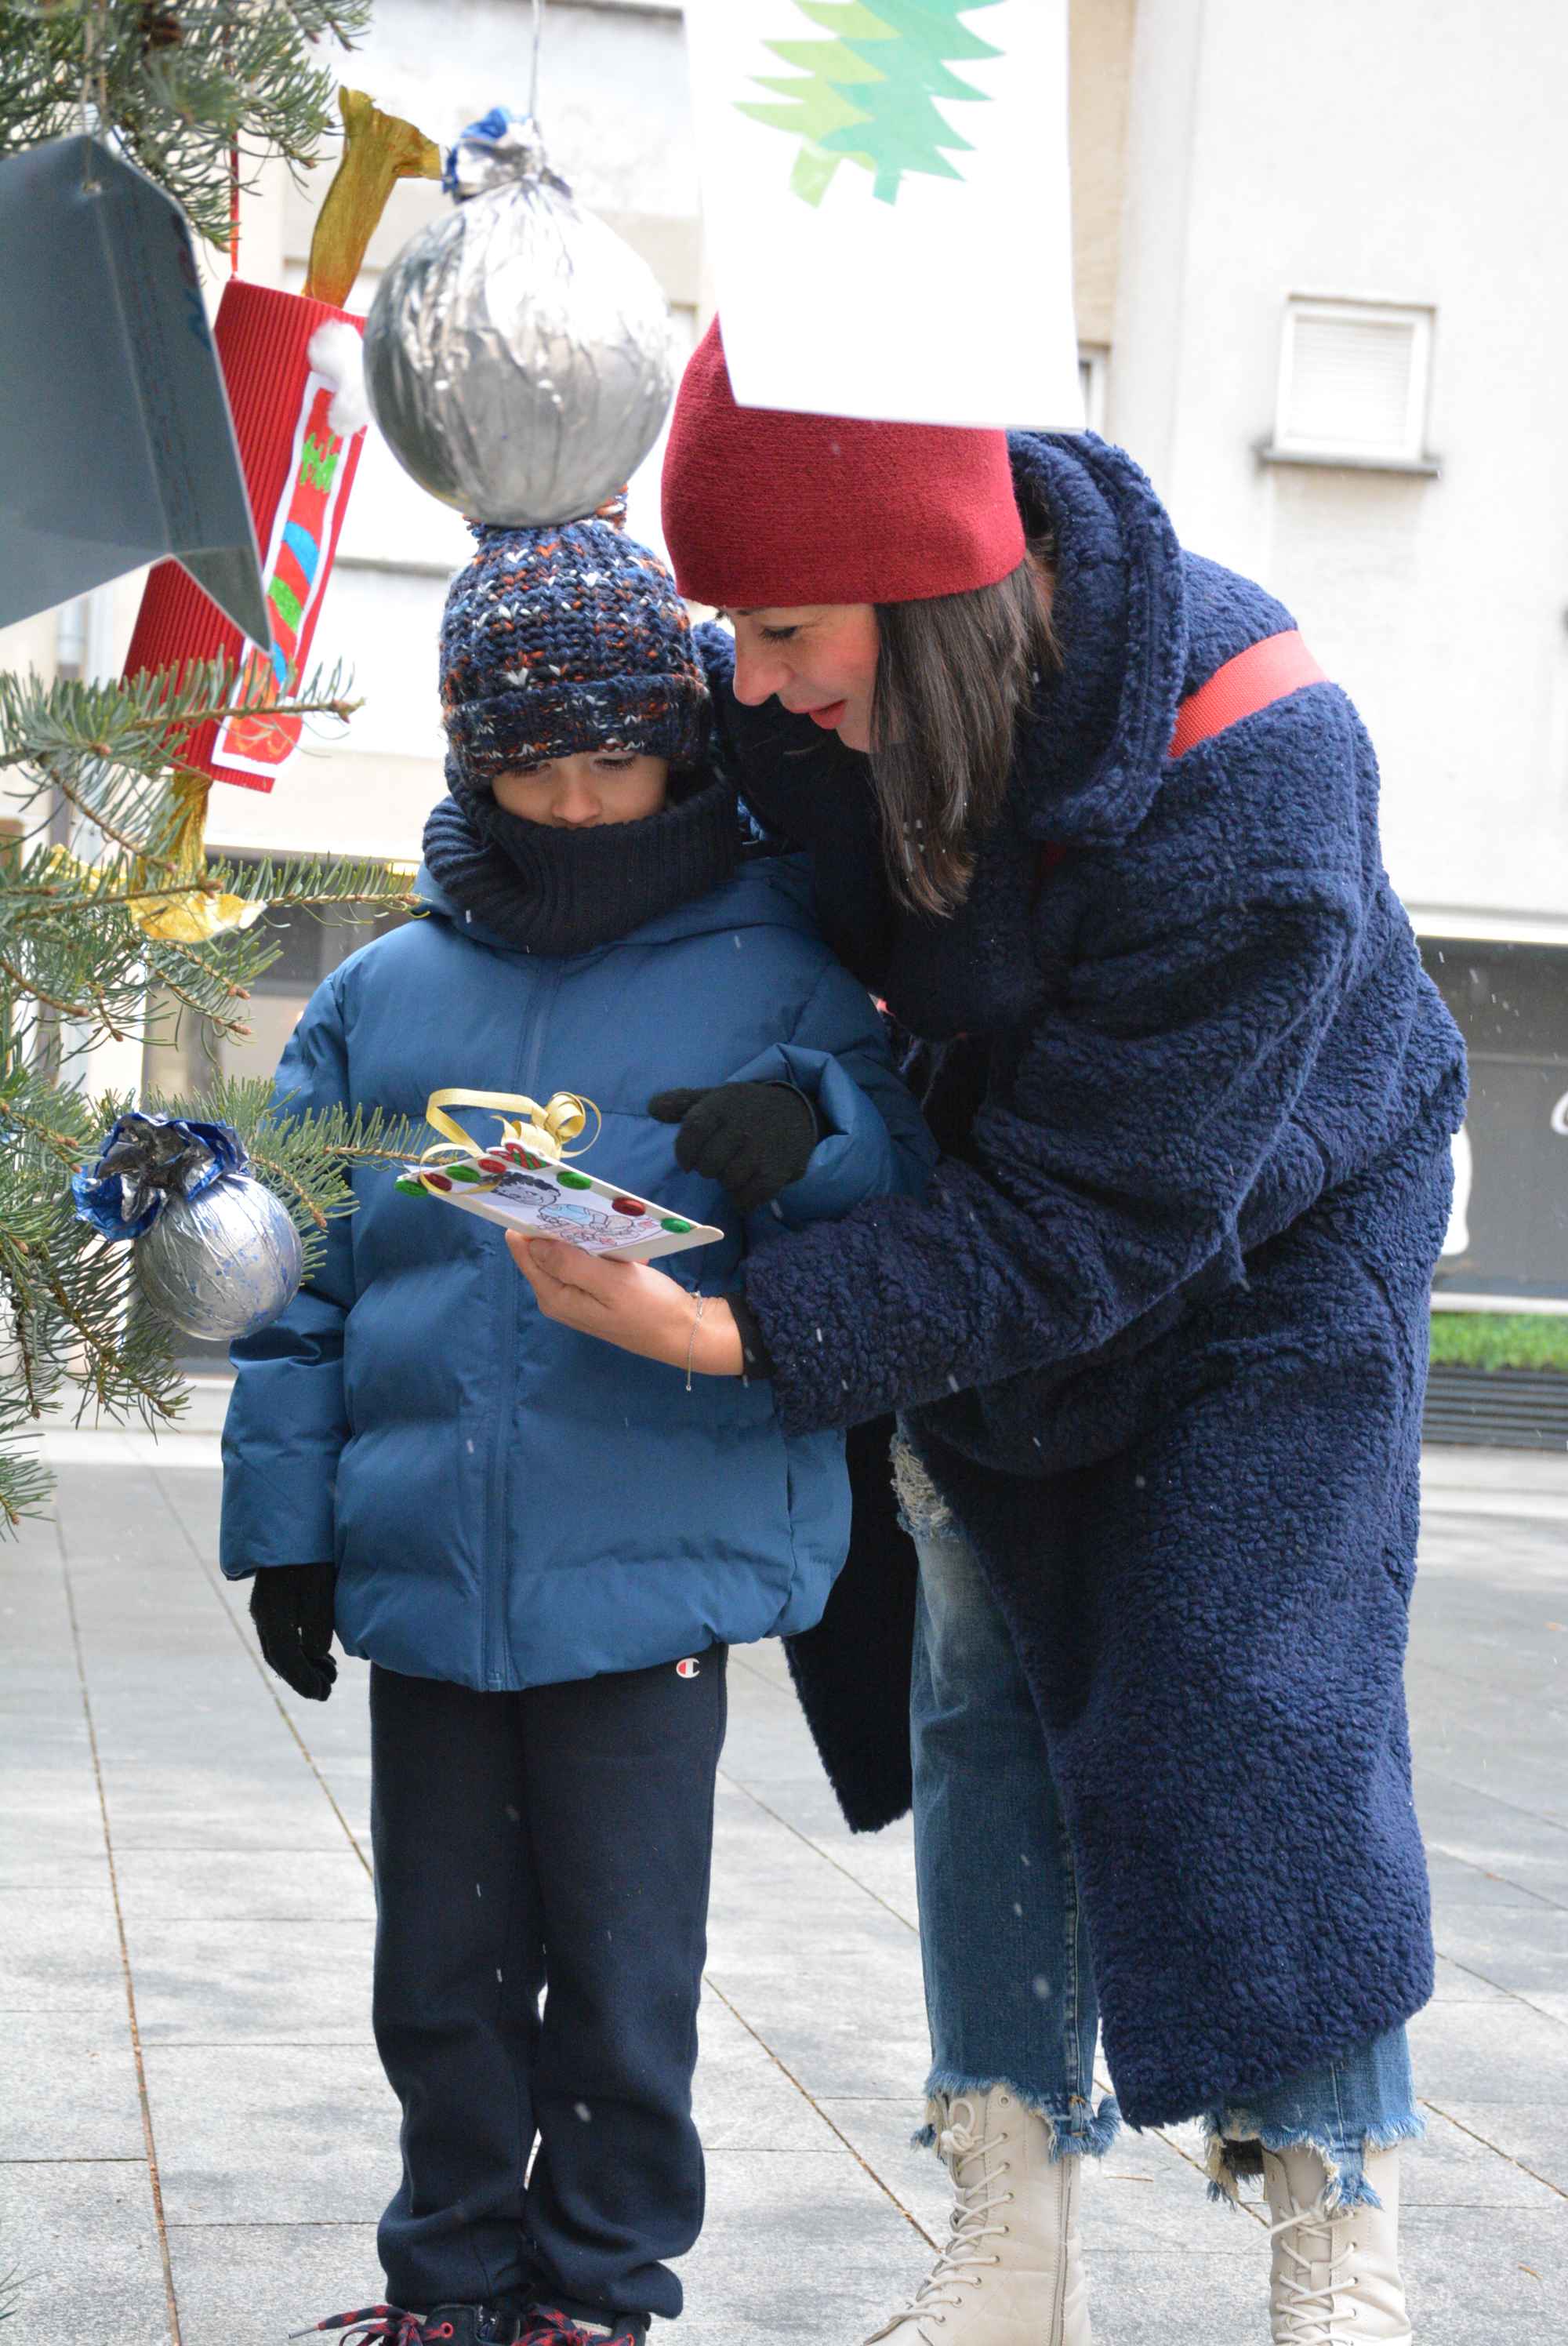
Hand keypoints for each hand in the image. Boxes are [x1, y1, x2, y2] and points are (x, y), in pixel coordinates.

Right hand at [249, 1562, 337, 1700]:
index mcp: (274, 1613)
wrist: (292, 1521)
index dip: (304, 1681)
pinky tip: (318, 1654)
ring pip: (278, 1649)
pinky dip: (298, 1651)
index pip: (286, 1659)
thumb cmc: (313, 1551)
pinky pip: (281, 1635)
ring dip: (302, 1666)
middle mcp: (263, 1613)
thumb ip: (318, 1622)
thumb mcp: (321, 1585)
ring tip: (329, 1675)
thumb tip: (316, 1653)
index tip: (323, 1695)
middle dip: (303, 1679)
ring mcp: (265, 1607)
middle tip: (328, 1691)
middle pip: (279, 1658)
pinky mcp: (272, 1601)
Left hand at [506, 1235, 744, 1375]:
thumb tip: (531, 1242)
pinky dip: (604, 1251)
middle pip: (544, 1248)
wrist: (685, 1333)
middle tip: (592, 1212)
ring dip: (589, 1238)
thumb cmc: (650, 1309)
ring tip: (615, 1236)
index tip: (548, 1198)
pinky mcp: (594, 1291)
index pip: (524, 1250)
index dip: (530, 1222)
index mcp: (555, 1295)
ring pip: (568, 1252)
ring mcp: (576, 1294)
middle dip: (563, 1228)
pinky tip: (627, 1255)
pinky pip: (589, 1260)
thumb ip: (570, 1263)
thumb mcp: (611, 1283)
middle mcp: (558, 1295)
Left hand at [649, 1082, 818, 1212]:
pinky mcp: (777, 1170)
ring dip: (727, 1182)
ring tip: (734, 1172)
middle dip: (708, 1169)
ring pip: (728, 1180)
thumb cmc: (747, 1108)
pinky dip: (742, 1200)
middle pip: (708, 1163)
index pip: (693, 1130)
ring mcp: (761, 1149)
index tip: (687, 1162)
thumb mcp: (716, 1098)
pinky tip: (744, 1191)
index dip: (685, 1152)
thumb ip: (683, 1103)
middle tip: (718, 1164)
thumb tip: (652, 1108)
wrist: (797, 1111)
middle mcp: (742, 1126)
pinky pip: (750, 1196)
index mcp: (723, 1105)